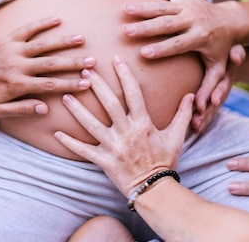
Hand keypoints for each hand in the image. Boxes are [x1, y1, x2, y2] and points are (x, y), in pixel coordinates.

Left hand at [0, 16, 95, 118]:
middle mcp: (18, 65)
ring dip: (63, 41)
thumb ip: (21, 110)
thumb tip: (44, 109)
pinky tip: (57, 19)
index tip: (87, 84)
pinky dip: (42, 23)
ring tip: (82, 38)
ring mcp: (13, 50)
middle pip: (51, 63)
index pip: (49, 86)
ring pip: (43, 44)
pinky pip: (27, 29)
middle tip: (92, 62)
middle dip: (74, 63)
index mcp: (17, 84)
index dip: (70, 84)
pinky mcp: (7, 40)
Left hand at [54, 55, 194, 196]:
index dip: (125, 75)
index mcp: (144, 124)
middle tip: (83, 70)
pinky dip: (70, 142)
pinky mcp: (104, 161)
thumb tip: (191, 95)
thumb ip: (182, 115)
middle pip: (109, 105)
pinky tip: (56, 133)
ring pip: (92, 125)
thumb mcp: (177, 137)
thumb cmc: (165, 161)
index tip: (116, 59)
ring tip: (65, 95)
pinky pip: (84, 151)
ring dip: (77, 110)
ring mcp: (114, 147)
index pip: (133, 94)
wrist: (155, 189)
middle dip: (96, 86)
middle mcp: (127, 133)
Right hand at [123, 0, 241, 111]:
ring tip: (123, 10)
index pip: (178, 44)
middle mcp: (192, 19)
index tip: (144, 53)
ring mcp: (186, 4)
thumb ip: (210, 86)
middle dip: (146, 28)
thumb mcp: (217, 67)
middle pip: (166, 24)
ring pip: (161, 6)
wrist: (229, 19)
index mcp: (199, 37)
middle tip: (126, 32)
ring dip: (142, 7)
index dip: (162, 49)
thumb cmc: (219, 48)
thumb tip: (203, 108)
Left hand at [191, 44, 245, 131]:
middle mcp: (222, 92)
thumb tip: (237, 55)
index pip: (222, 87)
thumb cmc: (229, 55)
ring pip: (210, 111)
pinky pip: (206, 113)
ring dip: (203, 119)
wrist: (230, 64)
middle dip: (207, 112)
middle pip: (215, 104)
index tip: (213, 100)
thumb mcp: (235, 52)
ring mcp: (216, 99)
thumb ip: (237, 54)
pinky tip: (192, 130)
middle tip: (197, 119)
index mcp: (226, 79)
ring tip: (194, 127)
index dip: (218, 93)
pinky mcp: (210, 104)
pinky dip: (201, 122)